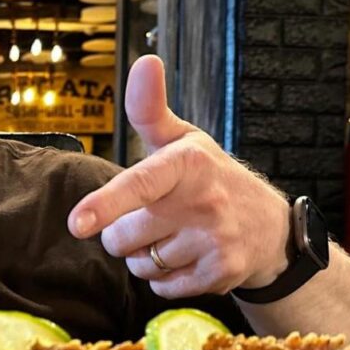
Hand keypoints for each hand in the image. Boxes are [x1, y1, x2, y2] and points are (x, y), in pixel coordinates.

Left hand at [68, 55, 291, 298]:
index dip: (107, 204)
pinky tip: (186, 259)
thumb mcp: (183, 141)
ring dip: (144, 257)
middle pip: (122, 237)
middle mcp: (203, 201)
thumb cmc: (211, 179)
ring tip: (173, 237)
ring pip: (140, 265)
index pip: (141, 184)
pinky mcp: (220, 274)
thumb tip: (145, 61)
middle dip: (122, 234)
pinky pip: (161, 287)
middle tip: (150, 219)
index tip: (78, 222)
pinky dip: (164, 279)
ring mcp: (214, 240)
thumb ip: (150, 110)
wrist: (271, 227)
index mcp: (188, 163)